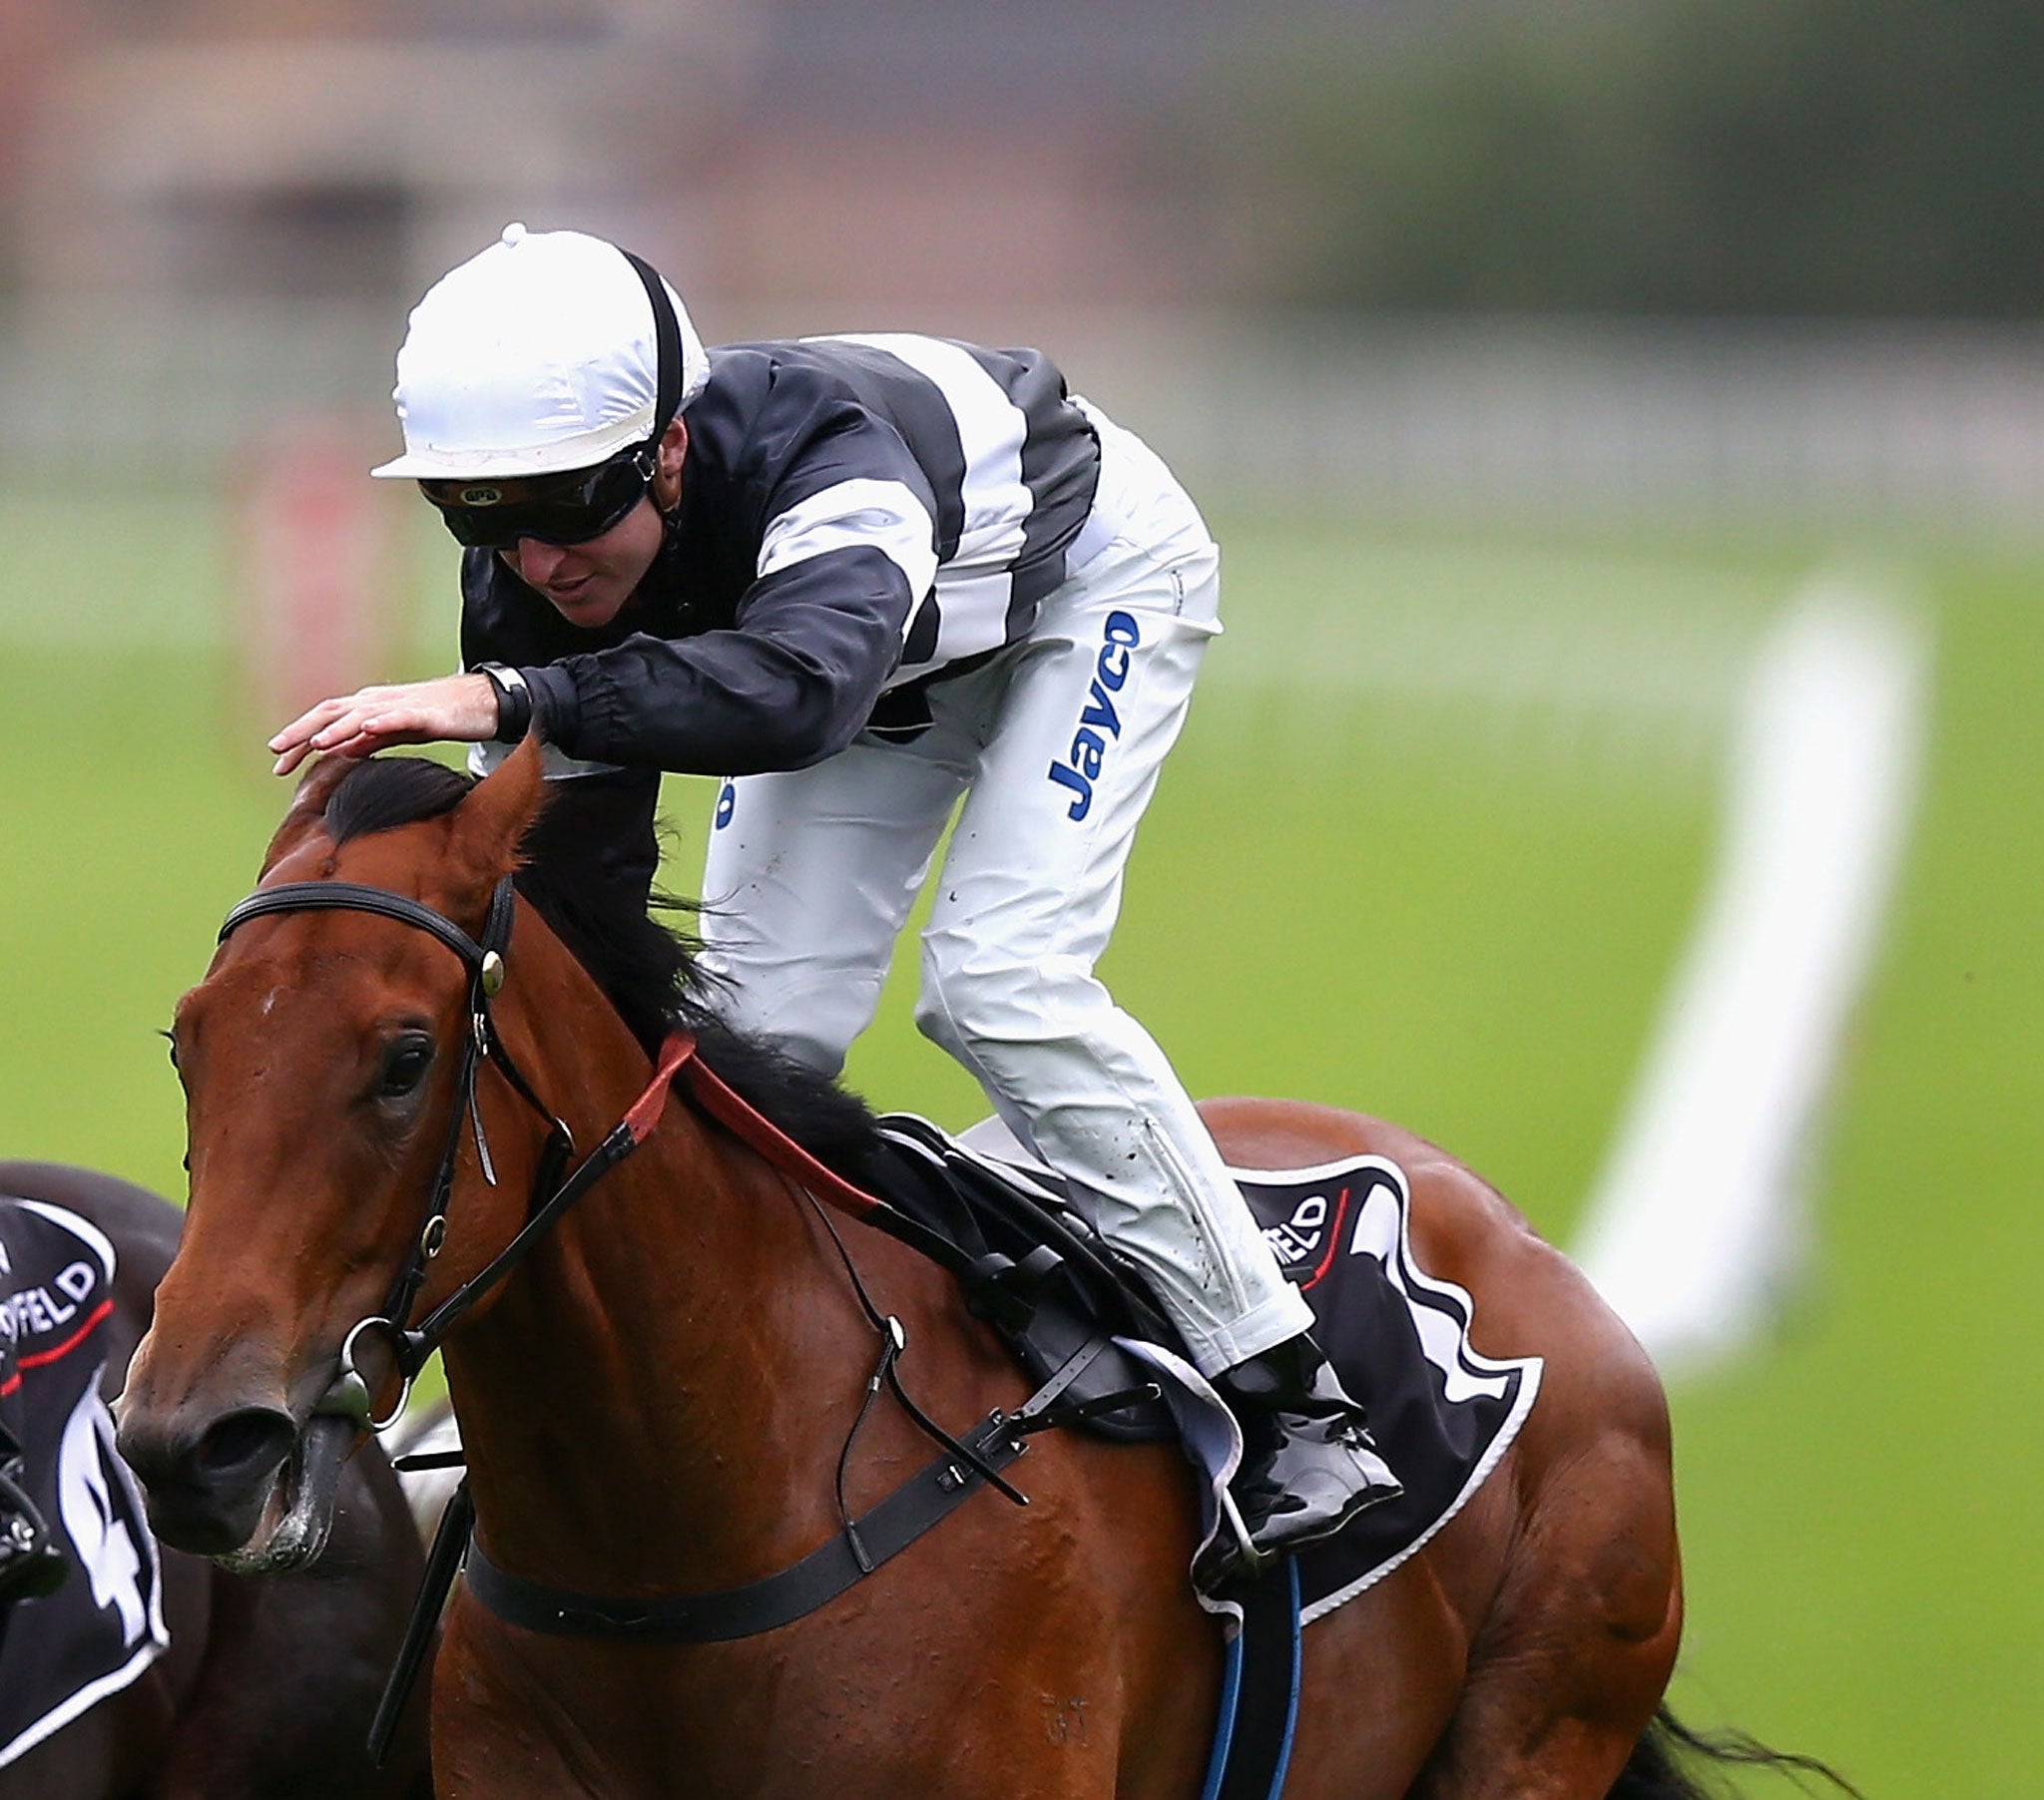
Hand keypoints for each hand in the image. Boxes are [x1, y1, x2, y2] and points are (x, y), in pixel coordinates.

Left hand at [269, 673, 501, 775]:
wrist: (483, 702)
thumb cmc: (440, 716)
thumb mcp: (397, 732)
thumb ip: (368, 739)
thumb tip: (339, 751)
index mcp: (368, 707)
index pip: (325, 721)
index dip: (298, 739)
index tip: (278, 763)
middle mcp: (377, 701)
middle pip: (331, 712)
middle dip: (301, 731)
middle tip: (277, 752)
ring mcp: (400, 705)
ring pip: (360, 713)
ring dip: (336, 727)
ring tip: (315, 743)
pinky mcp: (426, 712)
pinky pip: (400, 715)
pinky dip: (381, 720)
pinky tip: (367, 728)